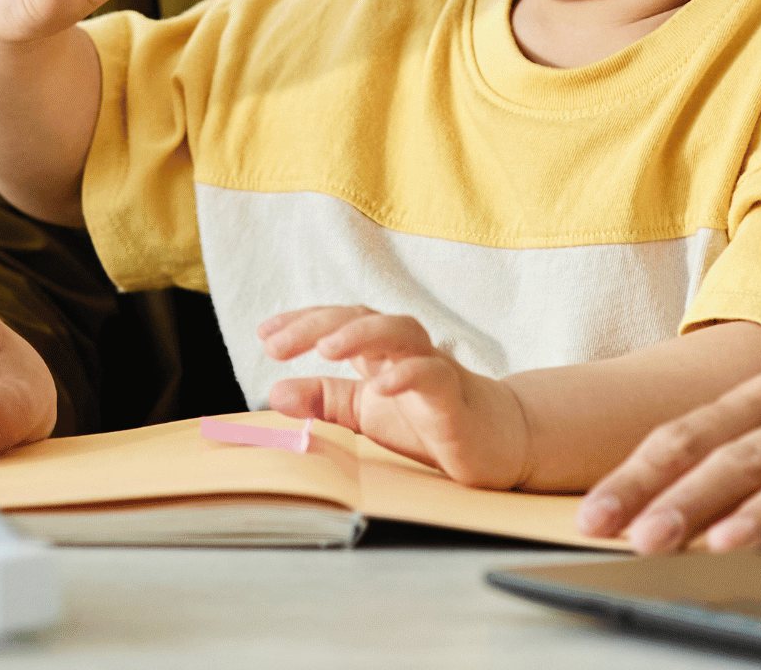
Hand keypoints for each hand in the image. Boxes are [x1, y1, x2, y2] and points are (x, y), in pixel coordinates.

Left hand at [258, 306, 523, 486]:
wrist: (496, 442)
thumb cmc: (427, 421)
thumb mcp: (364, 412)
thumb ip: (324, 400)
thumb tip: (274, 393)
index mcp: (379, 350)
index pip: (337, 321)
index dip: (301, 322)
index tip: (264, 334)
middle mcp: (404, 349)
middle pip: (361, 317)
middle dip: (317, 325)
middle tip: (276, 343)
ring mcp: (433, 368)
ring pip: (400, 332)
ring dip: (361, 335)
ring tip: (326, 348)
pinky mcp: (456, 398)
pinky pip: (433, 375)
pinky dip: (407, 376)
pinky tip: (381, 386)